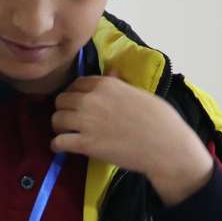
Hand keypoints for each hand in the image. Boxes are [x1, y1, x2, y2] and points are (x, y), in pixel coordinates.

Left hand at [51, 67, 214, 204]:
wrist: (165, 146)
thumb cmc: (159, 119)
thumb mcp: (138, 93)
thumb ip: (118, 84)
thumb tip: (111, 73)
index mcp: (105, 84)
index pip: (76, 84)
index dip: (75, 95)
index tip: (78, 104)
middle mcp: (91, 99)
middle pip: (62, 100)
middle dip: (65, 110)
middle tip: (72, 121)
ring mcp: (86, 121)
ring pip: (56, 119)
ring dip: (59, 127)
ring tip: (67, 134)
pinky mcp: (85, 144)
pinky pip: (58, 141)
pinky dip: (58, 145)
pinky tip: (63, 147)